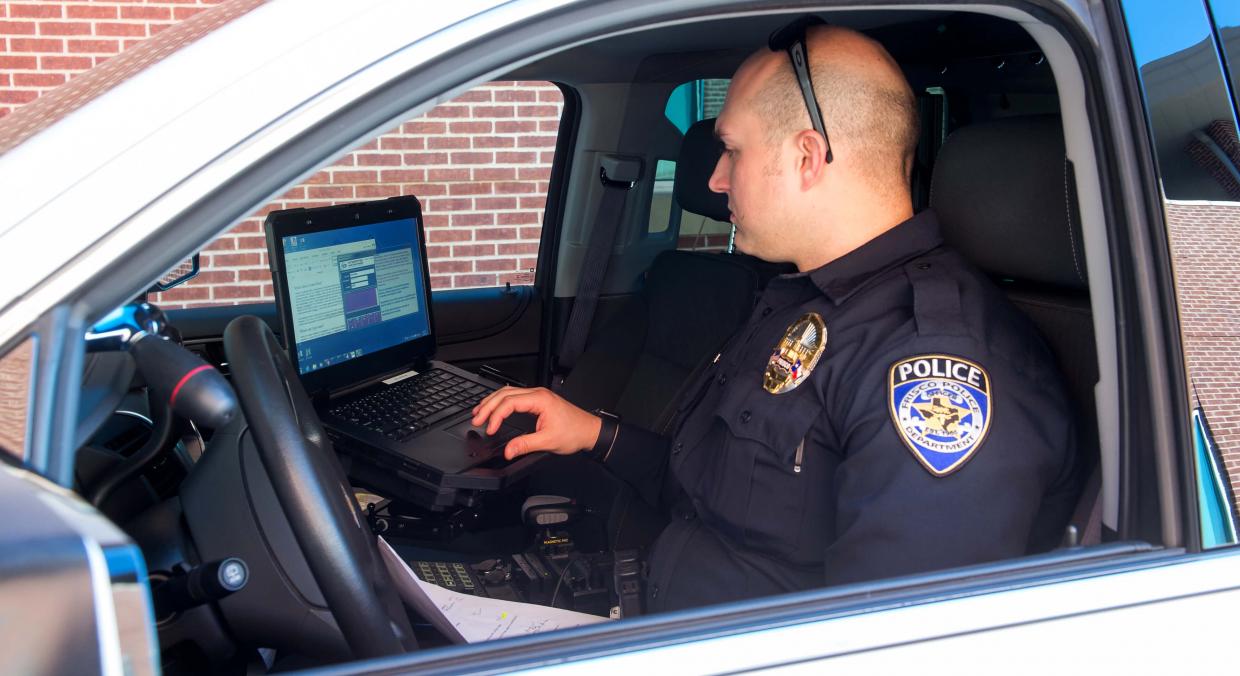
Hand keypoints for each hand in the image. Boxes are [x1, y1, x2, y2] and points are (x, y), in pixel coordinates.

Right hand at [470, 386, 602, 460]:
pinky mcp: (538, 401)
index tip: (490, 429)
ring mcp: (538, 396)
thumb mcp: (548, 442)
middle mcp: (537, 394)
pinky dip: (501, 402)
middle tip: (476, 419)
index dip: (496, 416)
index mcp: (540, 399)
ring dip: (492, 402)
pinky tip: (494, 408)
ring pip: (508, 393)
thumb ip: (525, 445)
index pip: (509, 402)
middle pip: (505, 394)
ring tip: (479, 412)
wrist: (589, 431)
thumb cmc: (574, 432)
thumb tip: (508, 451)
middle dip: (488, 406)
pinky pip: (515, 396)